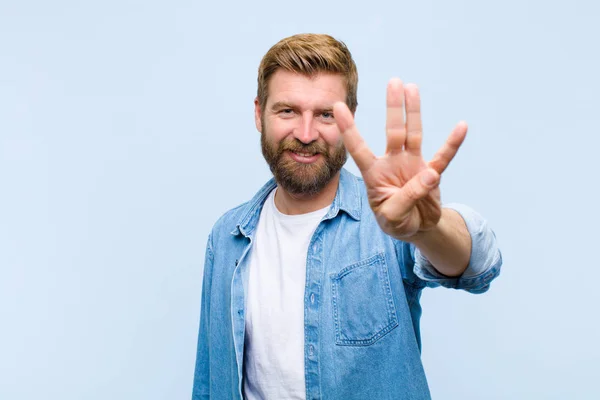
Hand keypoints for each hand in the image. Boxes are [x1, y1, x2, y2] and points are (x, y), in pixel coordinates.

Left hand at [333, 78, 466, 240]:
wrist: (416, 229)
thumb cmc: (396, 222)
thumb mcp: (393, 217)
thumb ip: (407, 197)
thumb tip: (430, 173)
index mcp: (374, 174)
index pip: (359, 148)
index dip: (349, 129)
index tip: (337, 107)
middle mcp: (392, 164)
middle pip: (393, 131)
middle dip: (393, 108)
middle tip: (393, 81)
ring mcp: (412, 166)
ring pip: (413, 134)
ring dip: (414, 112)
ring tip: (412, 87)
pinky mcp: (432, 174)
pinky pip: (443, 156)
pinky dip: (453, 143)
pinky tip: (461, 126)